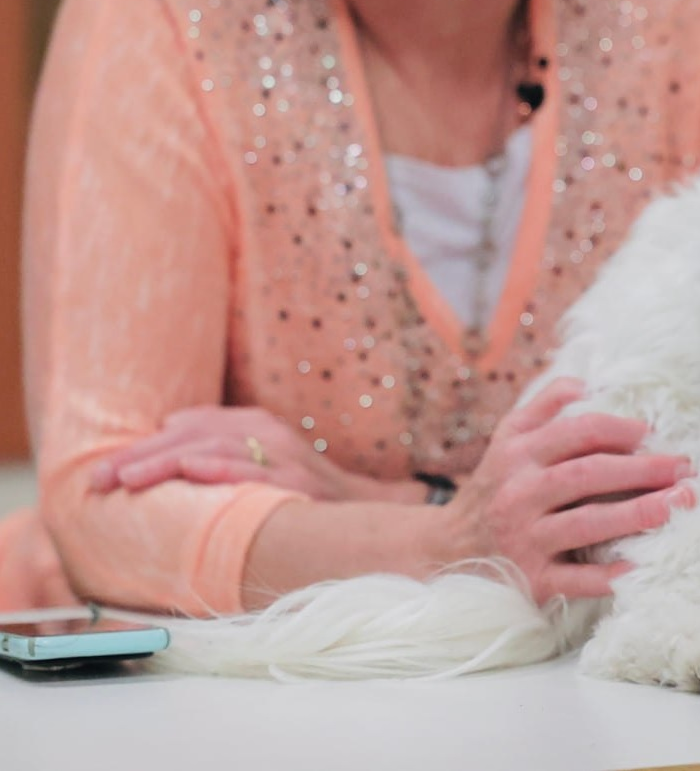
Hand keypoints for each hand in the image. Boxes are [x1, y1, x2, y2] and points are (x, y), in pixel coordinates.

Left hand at [88, 406, 359, 500]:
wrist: (364, 511)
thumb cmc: (299, 492)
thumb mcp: (257, 461)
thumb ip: (217, 446)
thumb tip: (168, 427)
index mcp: (254, 424)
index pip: (189, 425)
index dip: (143, 447)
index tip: (102, 475)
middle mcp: (268, 433)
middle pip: (195, 434)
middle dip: (143, 456)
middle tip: (100, 480)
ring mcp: (284, 457)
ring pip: (215, 448)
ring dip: (167, 461)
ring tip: (127, 478)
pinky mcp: (297, 485)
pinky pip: (254, 473)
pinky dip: (221, 467)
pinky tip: (192, 469)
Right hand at [443, 377, 694, 604]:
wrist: (446, 550)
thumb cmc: (493, 487)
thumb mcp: (507, 438)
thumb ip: (544, 406)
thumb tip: (585, 381)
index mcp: (520, 454)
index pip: (577, 433)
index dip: (619, 429)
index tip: (653, 433)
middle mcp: (521, 493)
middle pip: (589, 474)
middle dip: (642, 469)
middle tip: (685, 468)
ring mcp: (526, 539)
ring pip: (587, 524)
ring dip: (637, 514)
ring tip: (677, 507)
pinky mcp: (531, 580)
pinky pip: (575, 579)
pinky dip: (609, 576)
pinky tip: (642, 567)